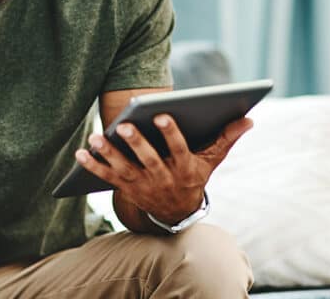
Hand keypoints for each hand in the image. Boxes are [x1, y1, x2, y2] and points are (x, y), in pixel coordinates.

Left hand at [76, 115, 252, 224]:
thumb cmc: (193, 176)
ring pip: (124, 169)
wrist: (177, 214)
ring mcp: (142, 185)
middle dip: (137, 143)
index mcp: (184, 168)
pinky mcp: (125, 188)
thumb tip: (249, 118)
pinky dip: (93, 166)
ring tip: (97, 136)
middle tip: (125, 126)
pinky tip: (80, 152)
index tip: (161, 114)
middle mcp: (162, 178)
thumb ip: (226, 138)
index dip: (170, 133)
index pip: (178, 149)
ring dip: (109, 154)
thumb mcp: (211, 161)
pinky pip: (106, 177)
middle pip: (148, 160)